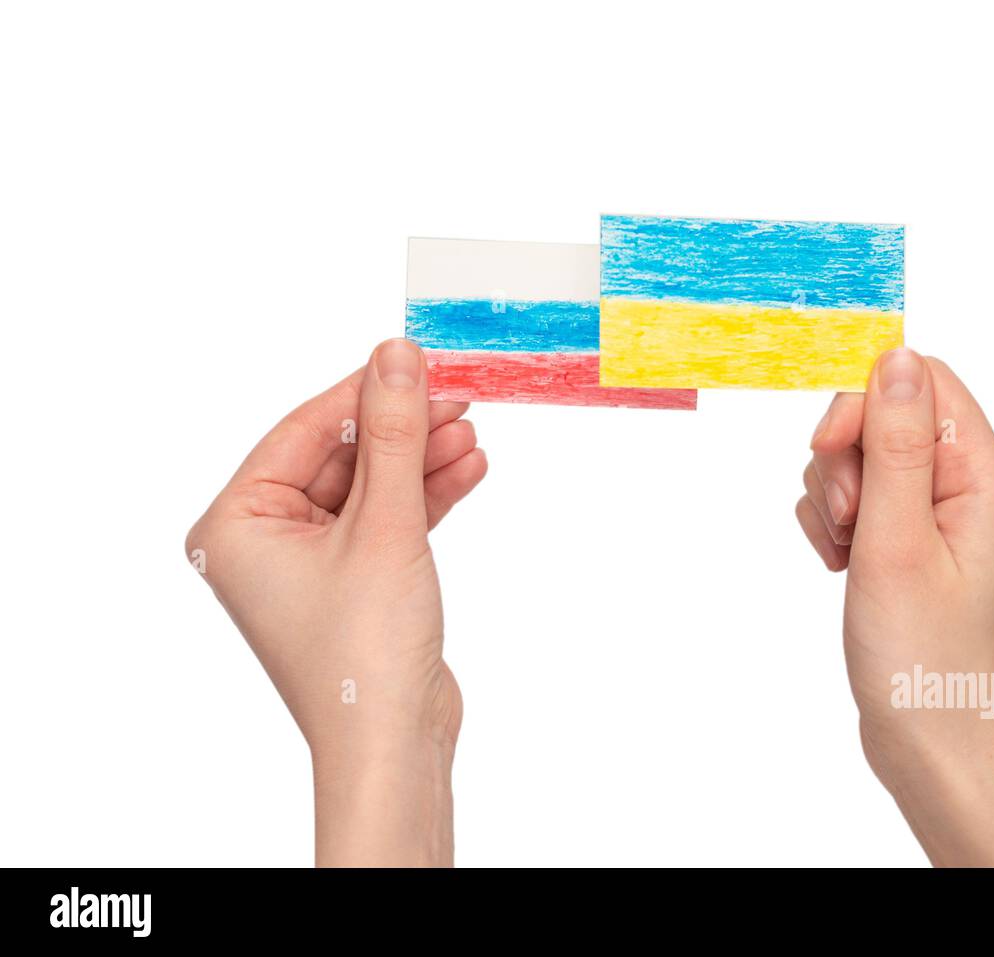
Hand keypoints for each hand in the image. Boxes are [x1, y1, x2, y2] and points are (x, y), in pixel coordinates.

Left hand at [186, 338, 485, 865]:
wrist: (393, 744)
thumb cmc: (363, 652)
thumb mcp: (384, 524)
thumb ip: (392, 434)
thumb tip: (397, 355)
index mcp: (236, 523)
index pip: (303, 431)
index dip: (364, 392)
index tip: (415, 359)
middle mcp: (262, 541)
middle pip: (340, 456)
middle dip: (402, 430)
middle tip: (456, 396)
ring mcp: (308, 564)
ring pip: (370, 488)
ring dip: (421, 461)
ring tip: (471, 434)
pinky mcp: (352, 582)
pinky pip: (386, 521)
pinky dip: (426, 498)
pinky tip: (468, 469)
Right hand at [797, 348, 993, 865]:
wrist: (930, 743)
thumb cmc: (924, 656)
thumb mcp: (898, 540)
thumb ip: (894, 443)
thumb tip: (895, 353)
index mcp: (985, 476)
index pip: (922, 381)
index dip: (865, 402)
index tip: (830, 451)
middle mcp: (968, 486)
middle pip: (885, 416)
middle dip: (844, 460)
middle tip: (849, 523)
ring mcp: (937, 516)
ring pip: (861, 459)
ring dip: (833, 498)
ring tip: (848, 555)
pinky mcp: (909, 542)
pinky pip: (855, 500)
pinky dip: (833, 526)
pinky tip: (841, 566)